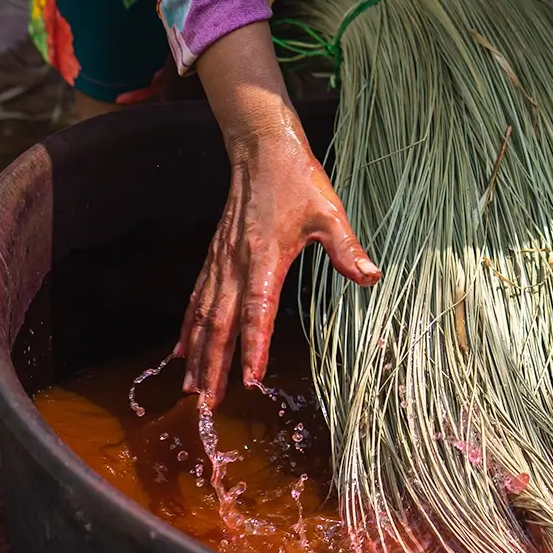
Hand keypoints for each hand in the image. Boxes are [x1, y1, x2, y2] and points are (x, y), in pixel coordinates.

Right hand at [176, 116, 379, 403]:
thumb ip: (346, 247)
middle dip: (214, 365)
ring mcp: (221, 260)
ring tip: (191, 388)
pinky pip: (197, 297)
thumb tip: (370, 275)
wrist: (262, 149)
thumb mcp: (329, 211)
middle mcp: (236, 263)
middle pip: (220, 323)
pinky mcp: (216, 255)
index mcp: (264, 256)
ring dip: (196, 352)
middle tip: (209, 403)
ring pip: (203, 314)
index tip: (251, 378)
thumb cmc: (297, 180)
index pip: (257, 310)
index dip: (253, 345)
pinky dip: (188, 326)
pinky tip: (182, 349)